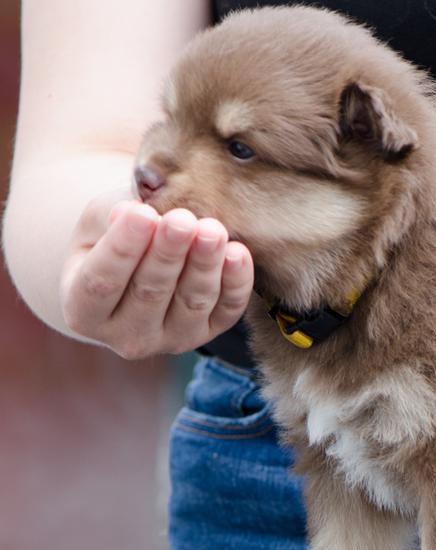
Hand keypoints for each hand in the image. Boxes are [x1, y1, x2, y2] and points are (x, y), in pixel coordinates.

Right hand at [59, 189, 253, 358]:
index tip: (142, 213)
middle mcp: (125, 336)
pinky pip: (226, 312)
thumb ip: (114, 217)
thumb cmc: (113, 234)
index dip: (123, 247)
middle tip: (182, 219)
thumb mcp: (102, 220)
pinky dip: (235, 284)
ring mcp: (170, 340)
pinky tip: (238, 252)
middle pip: (149, 294)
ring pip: (190, 304)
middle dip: (168, 254)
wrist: (142, 258)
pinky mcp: (208, 334)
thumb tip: (135, 210)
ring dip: (204, 266)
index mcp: (84, 311)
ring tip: (213, 230)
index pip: (102, 281)